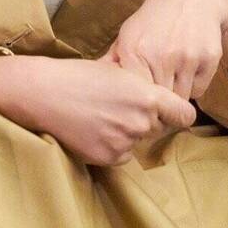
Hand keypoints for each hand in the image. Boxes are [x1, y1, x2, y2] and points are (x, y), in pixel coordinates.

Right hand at [0, 54, 196, 167]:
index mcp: (147, 95)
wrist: (43, 93)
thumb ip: (141, 85)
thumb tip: (160, 94)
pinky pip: (121, 155)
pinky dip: (110, 146)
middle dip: (145, 120)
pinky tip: (92, 129)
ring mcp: (125, 142)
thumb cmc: (77, 75)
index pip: (185, 115)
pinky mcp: (108, 158)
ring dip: (125, 133)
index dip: (179, 114)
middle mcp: (141, 121)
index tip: (172, 113)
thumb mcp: (116, 69)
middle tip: (119, 108)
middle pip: (158, 128)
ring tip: (100, 116)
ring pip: (137, 142)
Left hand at [97, 0, 227, 103]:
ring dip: (176, 95)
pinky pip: (198, 89)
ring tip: (172, 77)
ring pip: (180, 99)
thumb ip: (113, 61)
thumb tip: (94, 87)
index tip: (140, 105)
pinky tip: (188, 68)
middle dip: (158, 104)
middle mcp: (160, 56)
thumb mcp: (129, 33)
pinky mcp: (208, 59)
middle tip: (158, 96)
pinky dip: (193, 85)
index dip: (138, 104)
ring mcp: (186, 58)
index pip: (135, 97)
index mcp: (134, 51)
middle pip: (158, 102)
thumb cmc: (154, 20)